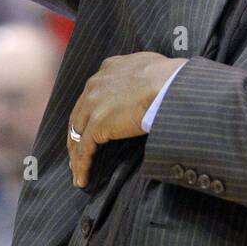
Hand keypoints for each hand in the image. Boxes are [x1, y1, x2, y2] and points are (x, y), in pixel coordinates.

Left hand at [67, 52, 186, 187]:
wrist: (169, 84)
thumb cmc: (170, 77)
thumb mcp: (151, 66)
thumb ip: (141, 74)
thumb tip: (151, 82)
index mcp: (109, 68)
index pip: (94, 93)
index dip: (91, 109)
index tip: (92, 123)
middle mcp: (96, 84)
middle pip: (79, 113)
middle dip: (77, 133)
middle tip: (78, 150)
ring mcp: (94, 104)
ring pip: (77, 133)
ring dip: (76, 153)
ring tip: (77, 169)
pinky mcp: (98, 124)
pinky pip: (84, 149)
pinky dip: (82, 165)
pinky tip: (82, 179)